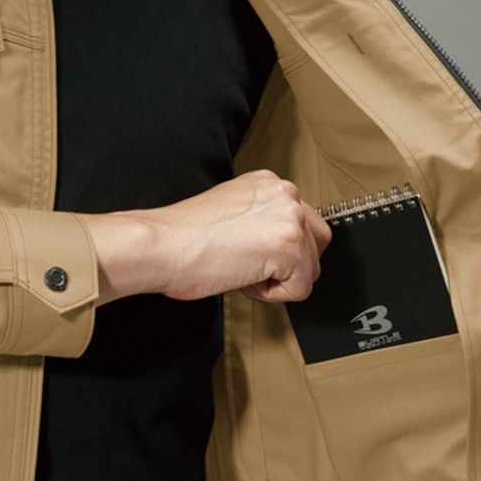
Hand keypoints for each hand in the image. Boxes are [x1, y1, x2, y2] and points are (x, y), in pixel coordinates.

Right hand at [81, 169, 331, 306]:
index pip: (303, 224)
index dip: (278, 251)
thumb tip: (279, 250)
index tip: (250, 254)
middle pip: (317, 245)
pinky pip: (300, 289)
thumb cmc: (183, 237)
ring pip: (310, 269)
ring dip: (278, 280)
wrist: (163, 245)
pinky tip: (243, 278)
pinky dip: (272, 295)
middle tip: (248, 266)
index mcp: (270, 184)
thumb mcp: (233, 216)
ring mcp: (290, 218)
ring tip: (241, 269)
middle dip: (289, 266)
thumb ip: (262, 223)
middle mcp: (285, 194)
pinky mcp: (290, 247)